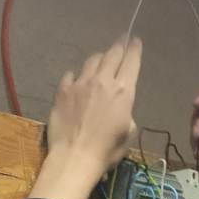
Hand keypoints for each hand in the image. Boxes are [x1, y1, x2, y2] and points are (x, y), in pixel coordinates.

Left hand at [32, 38, 142, 198]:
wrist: (75, 157)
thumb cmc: (106, 151)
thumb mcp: (128, 133)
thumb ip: (126, 111)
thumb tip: (119, 106)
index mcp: (123, 91)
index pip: (131, 61)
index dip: (134, 48)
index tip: (135, 40)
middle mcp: (103, 81)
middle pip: (112, 54)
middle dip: (119, 45)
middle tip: (121, 40)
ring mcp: (80, 84)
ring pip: (92, 60)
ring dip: (99, 58)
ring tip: (100, 59)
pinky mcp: (63, 91)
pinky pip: (71, 75)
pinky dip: (76, 75)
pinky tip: (76, 79)